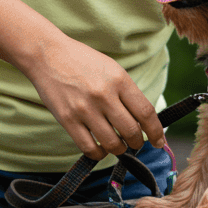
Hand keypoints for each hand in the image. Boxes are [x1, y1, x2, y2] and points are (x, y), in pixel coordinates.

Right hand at [23, 36, 166, 160]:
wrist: (48, 54)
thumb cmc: (83, 61)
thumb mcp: (112, 69)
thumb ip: (127, 93)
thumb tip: (144, 121)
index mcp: (119, 80)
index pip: (146, 113)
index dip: (156, 131)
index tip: (160, 142)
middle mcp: (104, 95)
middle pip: (131, 131)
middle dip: (137, 142)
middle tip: (135, 142)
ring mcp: (85, 109)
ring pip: (112, 144)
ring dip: (119, 149)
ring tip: (118, 144)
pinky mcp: (67, 120)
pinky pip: (89, 148)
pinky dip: (99, 153)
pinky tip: (101, 148)